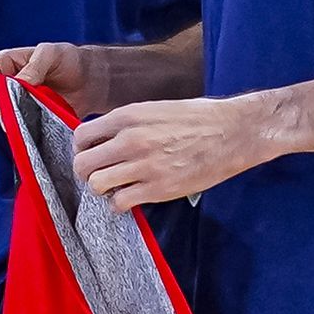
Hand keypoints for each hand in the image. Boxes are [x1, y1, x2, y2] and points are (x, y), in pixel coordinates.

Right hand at [0, 42, 104, 118]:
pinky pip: (21, 131)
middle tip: (27, 102)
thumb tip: (19, 83)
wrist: (89, 80)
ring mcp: (17, 106)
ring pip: (5, 120)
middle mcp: (5, 87)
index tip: (8, 91)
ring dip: (22, 117)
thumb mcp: (51, 54)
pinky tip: (45, 119)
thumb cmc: (69, 59)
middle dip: (7, 106)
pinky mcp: (29, 121)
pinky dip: (31, 128)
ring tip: (42, 108)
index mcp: (4, 65)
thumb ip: (33, 66)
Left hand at [72, 96, 270, 209]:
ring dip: (103, 188)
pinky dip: (120, 204)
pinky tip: (131, 197)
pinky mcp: (157, 189)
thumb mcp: (154, 109)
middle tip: (102, 173)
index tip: (94, 153)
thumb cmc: (197, 118)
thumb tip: (104, 139)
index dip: (84, 148)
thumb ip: (127, 124)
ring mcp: (143, 166)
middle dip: (87, 171)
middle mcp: (130, 140)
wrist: (232, 132)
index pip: (81, 136)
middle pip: (83, 164)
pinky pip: (119, 203)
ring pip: (96, 185)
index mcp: (128, 116)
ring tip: (118, 186)